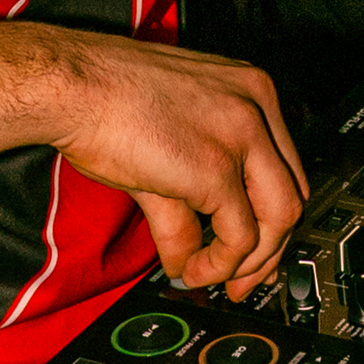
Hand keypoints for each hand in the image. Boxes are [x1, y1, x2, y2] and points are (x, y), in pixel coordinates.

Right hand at [48, 34, 307, 298]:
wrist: (72, 84)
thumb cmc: (106, 96)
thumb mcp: (171, 132)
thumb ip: (193, 188)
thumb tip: (197, 242)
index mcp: (250, 89)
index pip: (285, 166)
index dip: (272, 217)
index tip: (257, 246)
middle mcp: (256, 107)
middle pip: (290, 194)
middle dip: (269, 248)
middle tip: (242, 278)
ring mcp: (241, 136)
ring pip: (279, 219)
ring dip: (247, 262)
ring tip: (210, 277)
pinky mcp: (216, 170)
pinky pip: (239, 237)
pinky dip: (218, 264)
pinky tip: (191, 268)